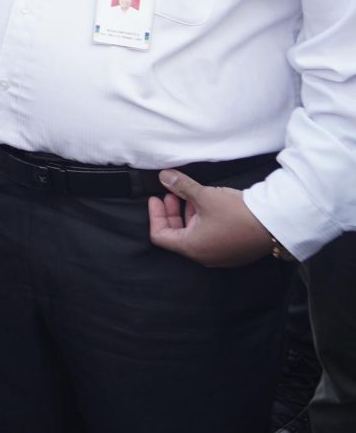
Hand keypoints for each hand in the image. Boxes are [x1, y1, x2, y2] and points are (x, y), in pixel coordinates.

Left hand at [148, 174, 278, 267]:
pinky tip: (208, 205)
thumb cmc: (237, 212)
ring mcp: (221, 255)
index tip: (156, 198)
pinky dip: (203, 222)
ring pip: (194, 235)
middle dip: (171, 213)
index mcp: (192, 247)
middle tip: (170, 194)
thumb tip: (163, 176)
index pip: (160, 236)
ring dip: (188, 215)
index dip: (155, 215)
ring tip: (189, 196)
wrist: (276, 223)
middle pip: (176, 235)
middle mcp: (204, 256)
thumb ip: (181, 186)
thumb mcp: (205, 196)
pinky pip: (210, 238)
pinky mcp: (235, 251)